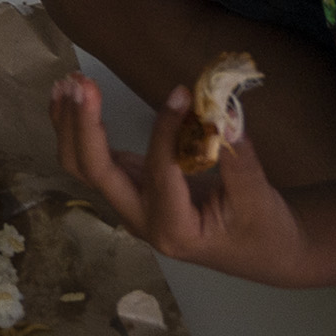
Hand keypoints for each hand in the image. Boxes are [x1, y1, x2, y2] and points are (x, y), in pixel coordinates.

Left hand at [51, 72, 315, 286]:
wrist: (266, 252)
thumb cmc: (265, 230)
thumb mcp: (259, 198)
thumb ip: (238, 157)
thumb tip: (224, 110)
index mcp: (173, 230)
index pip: (158, 172)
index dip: (164, 129)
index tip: (180, 92)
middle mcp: (140, 219)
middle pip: (95, 173)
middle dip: (83, 126)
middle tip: (82, 83)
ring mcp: (130, 204)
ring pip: (83, 166)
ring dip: (71, 124)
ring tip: (69, 83)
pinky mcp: (131, 186)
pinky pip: (93, 159)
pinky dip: (78, 128)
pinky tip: (71, 97)